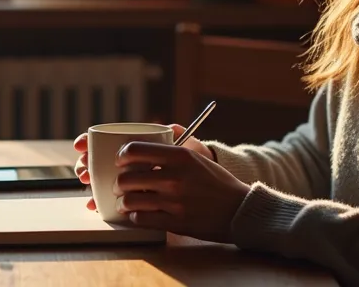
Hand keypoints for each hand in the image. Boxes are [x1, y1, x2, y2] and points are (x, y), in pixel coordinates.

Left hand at [112, 141, 249, 243]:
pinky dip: (135, 217)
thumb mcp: (197, 157)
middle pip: (127, 178)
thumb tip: (153, 137)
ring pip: (131, 201)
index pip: (135, 150)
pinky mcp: (176, 222)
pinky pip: (142, 219)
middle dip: (118, 183)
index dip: (121, 156)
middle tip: (120, 186)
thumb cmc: (216, 182)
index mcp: (180, 156)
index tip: (120, 161)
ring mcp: (175, 201)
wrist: (239, 209)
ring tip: (124, 203)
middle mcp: (175, 177)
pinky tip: (137, 215)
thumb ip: (172, 149)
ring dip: (123, 203)